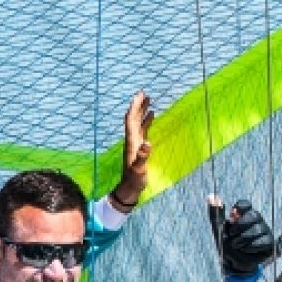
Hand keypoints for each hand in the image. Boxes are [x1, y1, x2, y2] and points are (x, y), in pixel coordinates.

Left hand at [112, 90, 152, 208]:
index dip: (134, 107)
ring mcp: (135, 143)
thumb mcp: (139, 169)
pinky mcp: (139, 148)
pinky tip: (152, 116)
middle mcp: (132, 140)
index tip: (139, 95)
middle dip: (138, 105)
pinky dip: (147, 121)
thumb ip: (142, 157)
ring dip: (142, 111)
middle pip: (133, 118)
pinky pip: (143, 130)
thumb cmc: (134, 180)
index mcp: (131, 142)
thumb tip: (147, 143)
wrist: (129, 189)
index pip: (131, 120)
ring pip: (138, 123)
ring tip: (149, 100)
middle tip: (144, 93)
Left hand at [211, 197, 274, 278]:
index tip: (232, 216)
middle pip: (253, 215)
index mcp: (244, 214)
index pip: (245, 204)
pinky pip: (261, 242)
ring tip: (237, 245)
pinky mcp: (270, 243)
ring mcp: (265, 231)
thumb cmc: (226, 245)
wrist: (232, 264)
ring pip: (257, 230)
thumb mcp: (218, 230)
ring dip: (242, 239)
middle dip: (239, 226)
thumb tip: (211, 196)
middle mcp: (257, 220)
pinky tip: (246, 251)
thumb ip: (215, 214)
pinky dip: (250, 248)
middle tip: (231, 235)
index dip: (239, 208)